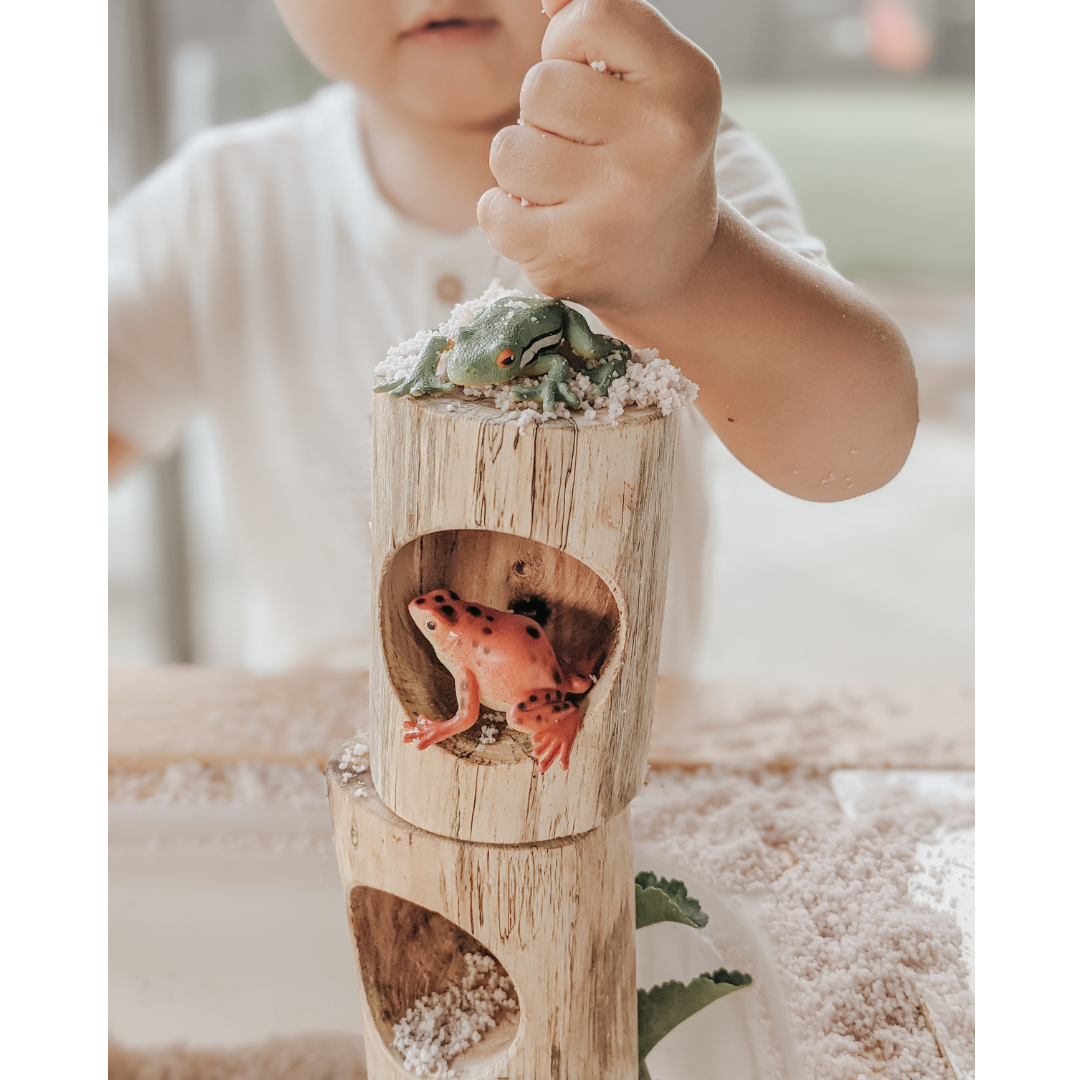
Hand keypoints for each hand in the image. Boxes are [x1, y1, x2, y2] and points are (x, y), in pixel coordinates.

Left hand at [477, 0, 720, 316]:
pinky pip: (492, 212)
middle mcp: (661, 142)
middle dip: (541, 114)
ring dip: (520, 166)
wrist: (675, 262)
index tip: (589, 77)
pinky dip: (503, 214)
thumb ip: (603, 24)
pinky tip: (539, 219)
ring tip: (561, 185)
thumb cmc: (647, 151)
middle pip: (538, 87)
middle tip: (578, 144)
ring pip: (508, 150)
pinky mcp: (574, 254)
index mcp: (687, 82)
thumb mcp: (650, 77)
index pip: (590, 18)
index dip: (569, 42)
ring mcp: (617, 204)